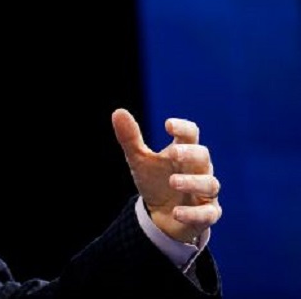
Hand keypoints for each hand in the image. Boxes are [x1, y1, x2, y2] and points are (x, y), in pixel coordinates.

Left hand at [111, 108, 221, 243]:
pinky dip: (194, 213)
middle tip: (174, 153)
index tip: (168, 125)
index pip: (190, 134)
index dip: (182, 128)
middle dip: (190, 154)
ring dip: (192, 182)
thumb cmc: (154, 181)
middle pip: (203, 156)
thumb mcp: (139, 160)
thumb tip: (118, 112)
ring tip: (172, 182)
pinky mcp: (207, 214)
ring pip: (209, 184)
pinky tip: (177, 212)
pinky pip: (208, 214)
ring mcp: (205, 192)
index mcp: (184, 152)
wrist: (159, 216)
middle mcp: (199, 170)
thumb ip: (130, 138)